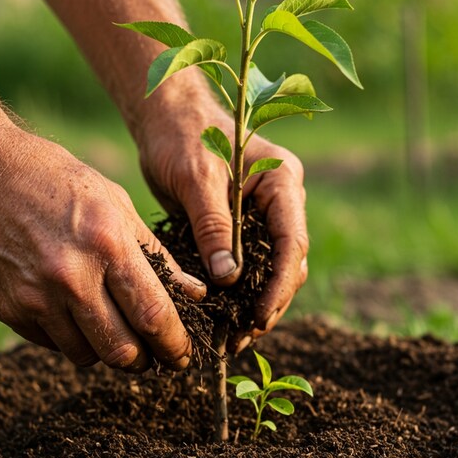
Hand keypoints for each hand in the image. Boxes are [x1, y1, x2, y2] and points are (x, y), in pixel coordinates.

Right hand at [0, 127, 205, 372]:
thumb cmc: (57, 182)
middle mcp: (71, 277)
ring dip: (108, 352)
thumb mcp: (116, 204)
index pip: (153, 314)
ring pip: (87, 355)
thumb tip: (194, 294)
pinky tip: (76, 315)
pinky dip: (73, 339)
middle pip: (122, 350)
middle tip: (154, 356)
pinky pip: (54, 344)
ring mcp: (36, 297)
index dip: (174, 343)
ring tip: (115, 332)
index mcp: (107, 244)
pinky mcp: (9, 310)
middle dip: (146, 361)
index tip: (182, 353)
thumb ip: (157, 254)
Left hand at [136, 103, 308, 347]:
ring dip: (254, 305)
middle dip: (269, 303)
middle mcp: (280, 202)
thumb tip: (228, 277)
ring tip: (232, 339)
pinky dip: (238, 295)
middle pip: (287, 263)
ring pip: (270, 270)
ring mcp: (263, 217)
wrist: (165, 117)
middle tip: (241, 339)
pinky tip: (222, 320)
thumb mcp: (195, 178)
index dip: (279, 285)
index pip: (292, 242)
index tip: (259, 317)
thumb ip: (213, 225)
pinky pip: (248, 267)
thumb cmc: (181, 135)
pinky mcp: (241, 228)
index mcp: (282, 182)